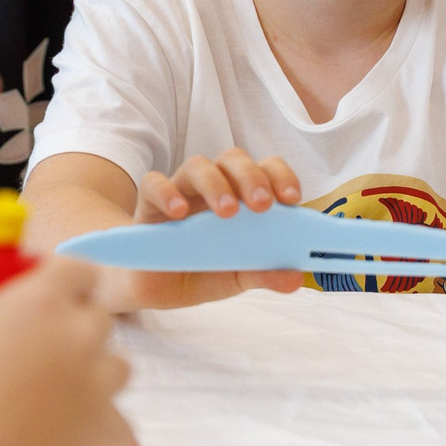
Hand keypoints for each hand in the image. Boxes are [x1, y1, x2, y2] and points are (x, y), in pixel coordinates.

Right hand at [0, 258, 135, 445]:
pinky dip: (103, 430)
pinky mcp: (108, 428)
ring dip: (94, 376)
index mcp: (40, 301)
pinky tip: (79, 438)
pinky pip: (120, 424)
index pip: (78, 269)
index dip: (67, 282)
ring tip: (59, 399)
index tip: (51, 298)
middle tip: (43, 355)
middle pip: (98, 318)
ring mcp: (100, 381)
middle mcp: (80, 333)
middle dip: (77, 331)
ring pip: (116, 367)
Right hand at [106, 151, 307, 308]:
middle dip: (251, 177)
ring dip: (215, 184)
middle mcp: (214, 184)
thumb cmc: (202, 270)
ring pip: (198, 165)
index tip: (292, 199)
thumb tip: (295, 279)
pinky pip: (154, 183)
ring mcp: (181, 188)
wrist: (157, 286)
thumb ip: (264, 274)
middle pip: (234, 160)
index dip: (281, 177)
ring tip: (226, 211)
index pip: (266, 170)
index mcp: (242, 196)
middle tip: (262, 205)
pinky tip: (178, 213)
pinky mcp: (150, 201)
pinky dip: (167, 193)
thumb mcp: (236, 277)